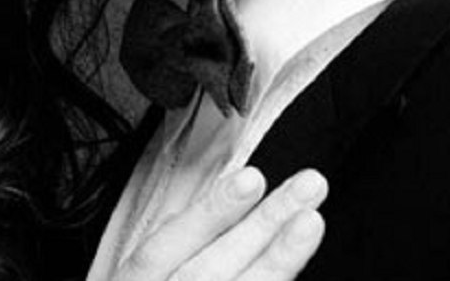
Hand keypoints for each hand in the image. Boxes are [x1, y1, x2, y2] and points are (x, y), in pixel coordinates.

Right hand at [88, 168, 327, 280]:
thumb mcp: (138, 278)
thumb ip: (173, 249)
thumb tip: (227, 203)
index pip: (161, 251)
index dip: (207, 215)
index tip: (252, 179)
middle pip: (207, 275)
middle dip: (260, 228)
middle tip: (308, 190)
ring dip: (276, 263)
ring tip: (311, 222)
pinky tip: (291, 276)